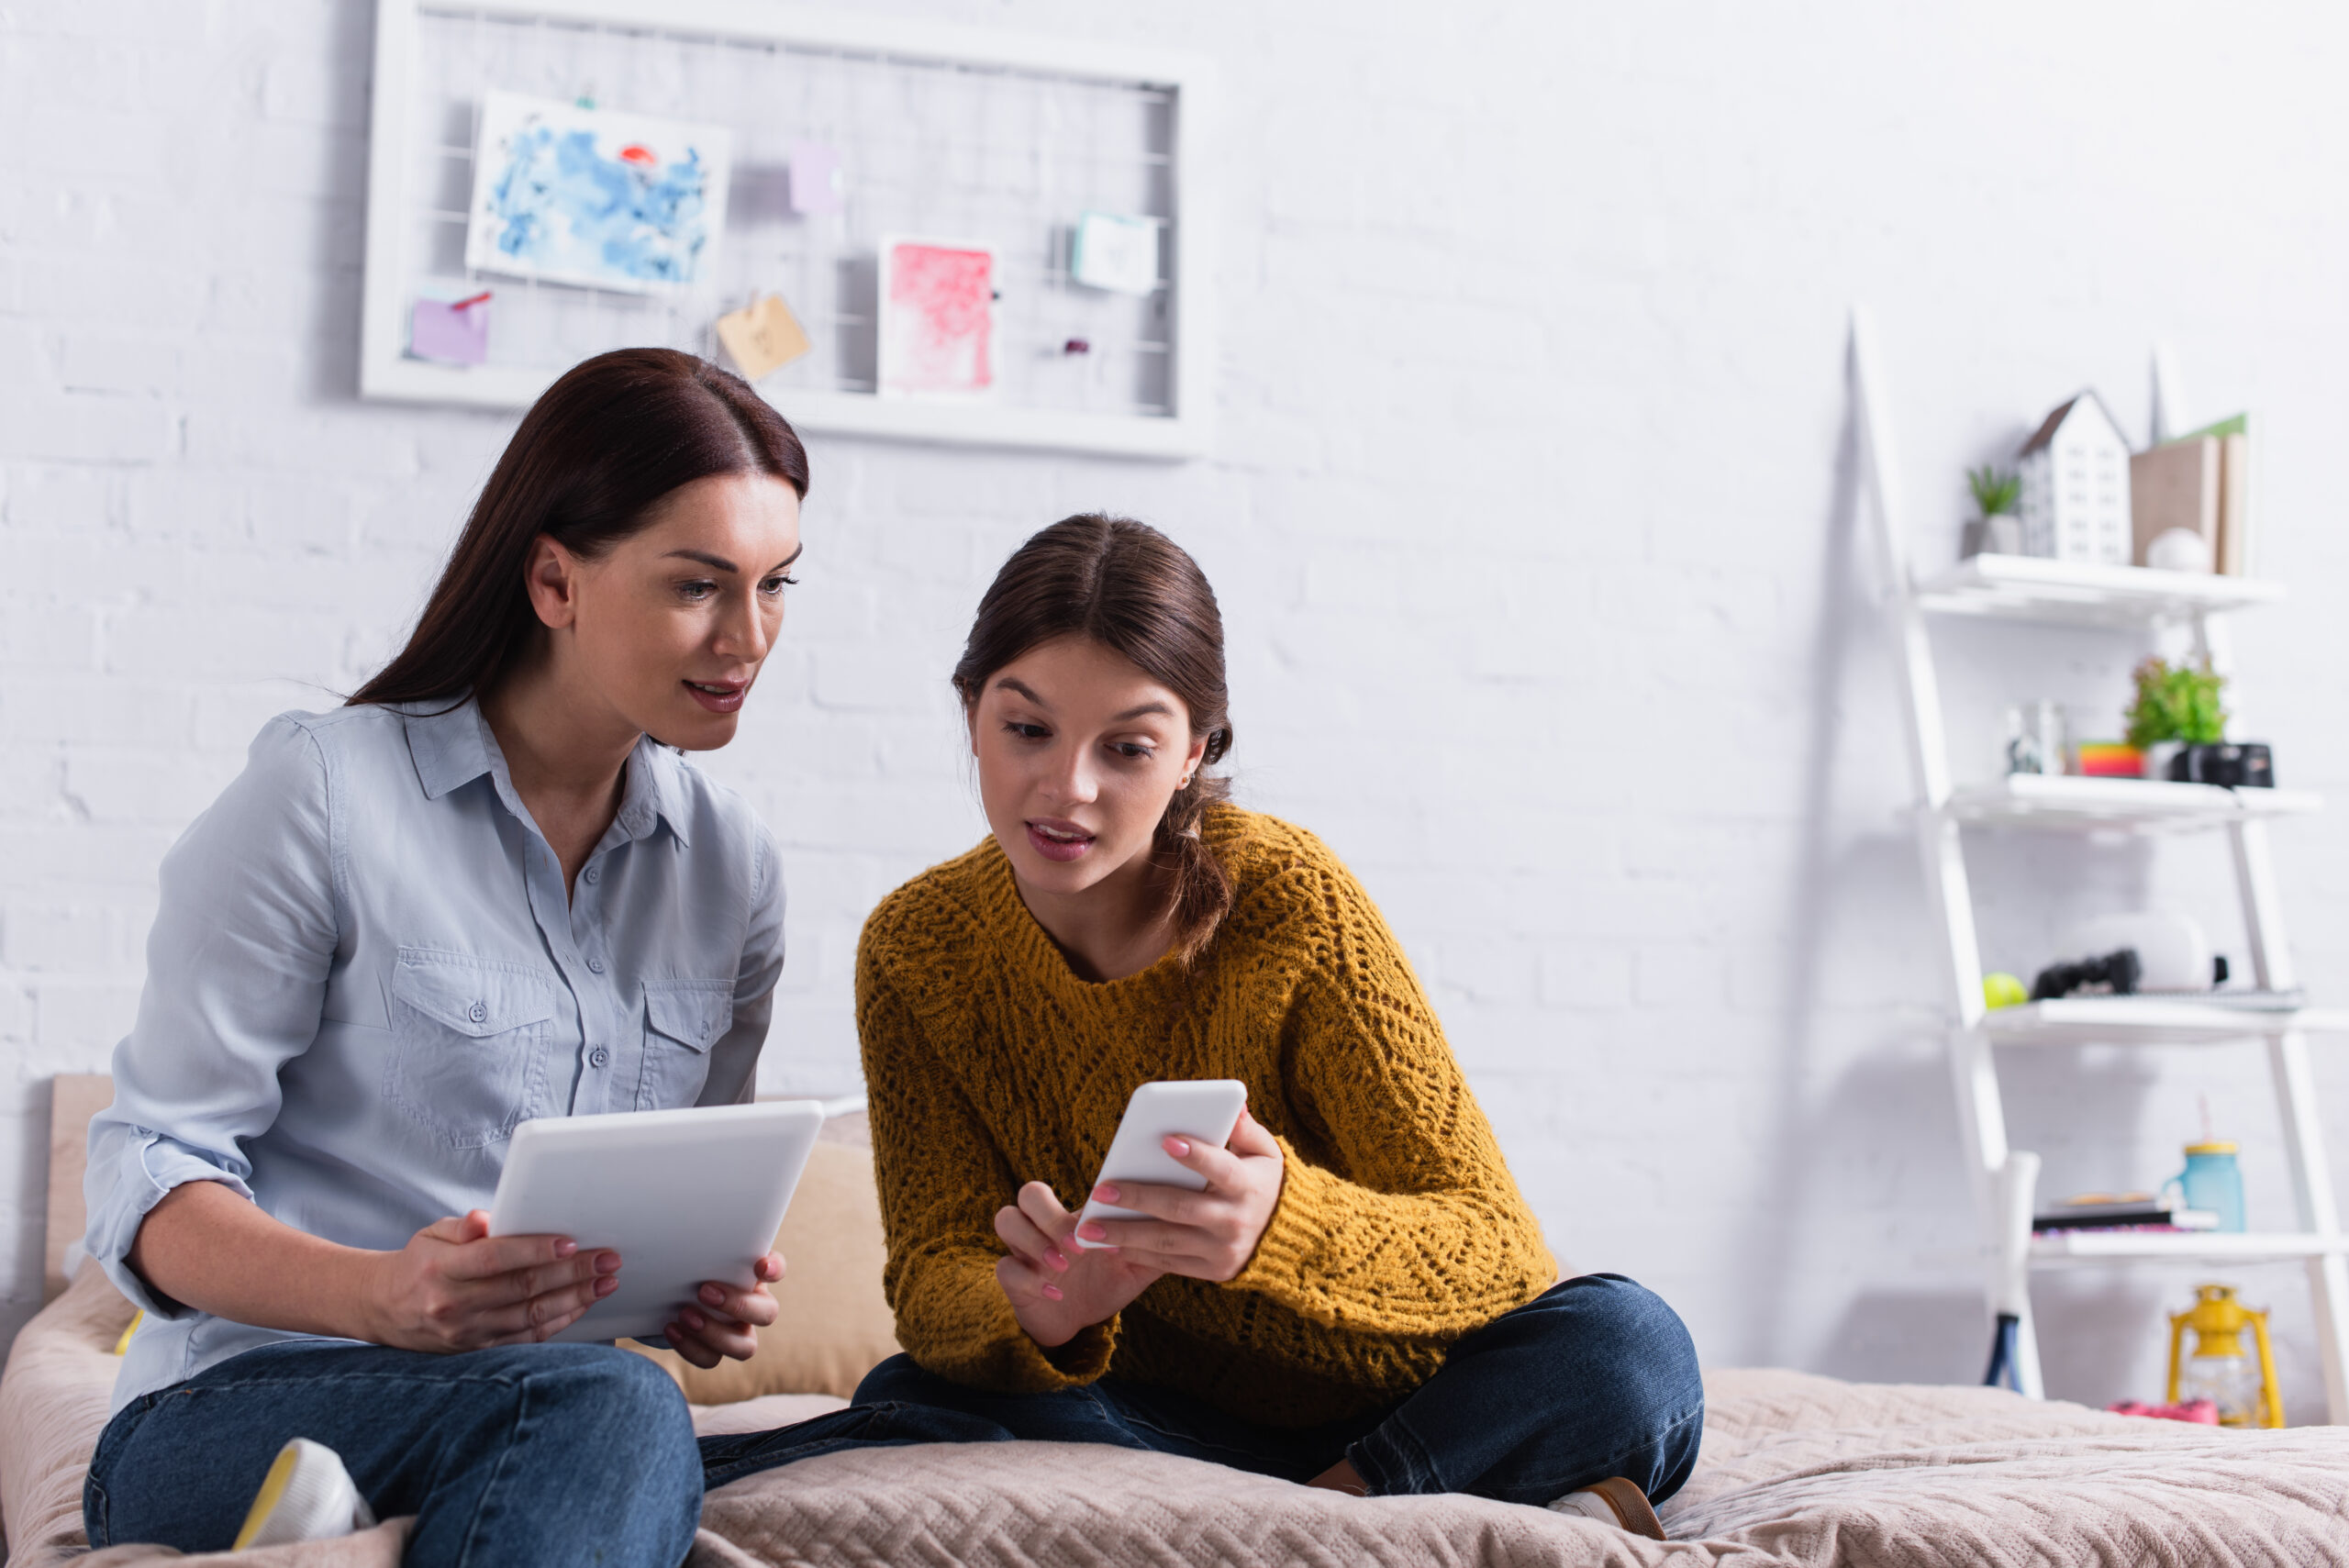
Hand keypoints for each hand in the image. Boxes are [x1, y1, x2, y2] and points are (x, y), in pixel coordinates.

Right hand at [367, 1209, 620, 1351]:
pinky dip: (559, 1321)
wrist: (386, 1310)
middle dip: (571, 1272)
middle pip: (521, 1288)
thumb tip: (485, 1218)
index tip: (570, 1241)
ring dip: (575, 1298)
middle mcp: (454, 1305)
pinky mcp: (479, 1349)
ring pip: (530, 1316)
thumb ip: (462, 1226)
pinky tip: (583, 1304)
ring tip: (605, 1281)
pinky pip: (527, 1337)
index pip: (494, 1258)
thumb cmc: (420, 1263)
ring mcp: (468, 1332)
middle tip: (607, 1258)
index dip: (534, 1250)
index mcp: (442, 1269)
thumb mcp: (432, 1235)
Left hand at [664, 1252, 784, 1368]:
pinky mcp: (715, 1351)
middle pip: (767, 1313)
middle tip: (704, 1292)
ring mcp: (737, 1332)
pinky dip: (691, 1347)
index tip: (760, 1266)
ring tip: (685, 1315)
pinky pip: (712, 1359)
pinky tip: (672, 1329)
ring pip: (746, 1346)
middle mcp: (753, 1305)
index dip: (774, 1269)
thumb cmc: (686, 1265)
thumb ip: (696, 1242)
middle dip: (738, 1305)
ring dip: (715, 1333)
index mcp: (752, 1275)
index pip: (776, 1269)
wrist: (665, 1292)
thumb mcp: (692, 1251)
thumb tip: (676, 1233)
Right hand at [993, 1182, 1161, 1347]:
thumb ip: (1154, 1242)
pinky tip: (1057, 1293)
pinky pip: (1005, 1269)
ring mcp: (1024, 1250)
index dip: (1078, 1194)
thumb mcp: (1134, 1263)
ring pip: (1005, 1221)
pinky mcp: (1013, 1280)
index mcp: (1072, 1214)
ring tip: (1064, 1264)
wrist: (1078, 1320)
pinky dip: (1030, 1279)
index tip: (1106, 1209)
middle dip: (1050, 1215)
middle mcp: (1042, 1226)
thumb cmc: (1106, 1281)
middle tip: (1078, 1242)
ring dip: (1034, 1241)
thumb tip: (1186, 1219)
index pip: (1071, 1182)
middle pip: (1027, 1194)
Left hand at [1073, 1108, 1284, 1282]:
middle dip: (1138, 1198)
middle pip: (1180, 1209)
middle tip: (1101, 1189)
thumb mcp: (1265, 1153)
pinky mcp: (1214, 1271)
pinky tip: (1109, 1244)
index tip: (1165, 1139)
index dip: (1196, 1156)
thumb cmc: (1263, 1182)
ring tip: (1090, 1226)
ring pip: (1167, 1242)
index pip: (1221, 1169)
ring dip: (1125, 1234)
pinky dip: (1137, 1254)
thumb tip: (1233, 1105)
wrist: (1288, 1238)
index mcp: (1248, 1186)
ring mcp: (1223, 1250)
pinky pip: (1169, 1264)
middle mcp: (1235, 1221)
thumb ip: (1245, 1129)